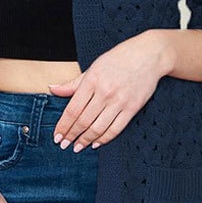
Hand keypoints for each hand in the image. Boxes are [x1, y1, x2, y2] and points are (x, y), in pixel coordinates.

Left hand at [48, 30, 170, 151]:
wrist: (149, 55)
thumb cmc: (119, 59)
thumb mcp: (93, 67)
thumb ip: (73, 83)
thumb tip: (52, 89)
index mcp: (92, 81)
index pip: (72, 109)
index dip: (63, 126)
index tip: (57, 136)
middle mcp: (104, 92)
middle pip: (83, 121)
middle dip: (71, 135)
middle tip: (64, 145)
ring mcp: (119, 101)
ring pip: (98, 127)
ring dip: (85, 140)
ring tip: (78, 147)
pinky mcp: (132, 108)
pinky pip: (116, 128)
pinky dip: (104, 138)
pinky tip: (96, 143)